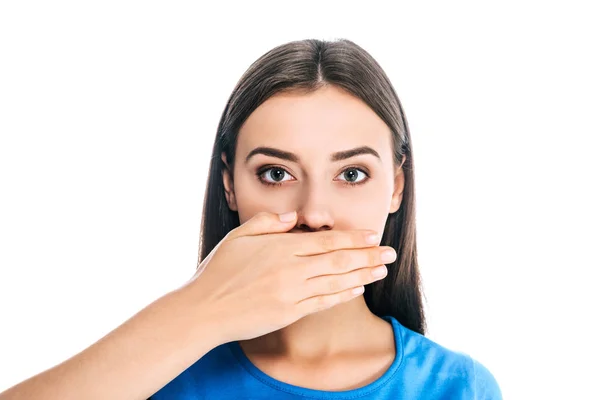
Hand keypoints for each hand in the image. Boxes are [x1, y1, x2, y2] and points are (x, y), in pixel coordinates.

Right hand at [182, 211, 396, 342]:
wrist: (204, 309)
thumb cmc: (218, 271)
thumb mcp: (239, 236)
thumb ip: (268, 223)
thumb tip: (294, 218)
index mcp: (281, 247)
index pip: (326, 240)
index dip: (353, 238)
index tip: (373, 236)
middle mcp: (291, 268)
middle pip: (339, 259)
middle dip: (368, 256)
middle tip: (391, 253)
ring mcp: (292, 292)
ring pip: (337, 281)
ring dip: (363, 274)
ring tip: (382, 270)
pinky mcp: (289, 312)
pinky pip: (323, 302)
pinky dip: (343, 295)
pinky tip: (358, 289)